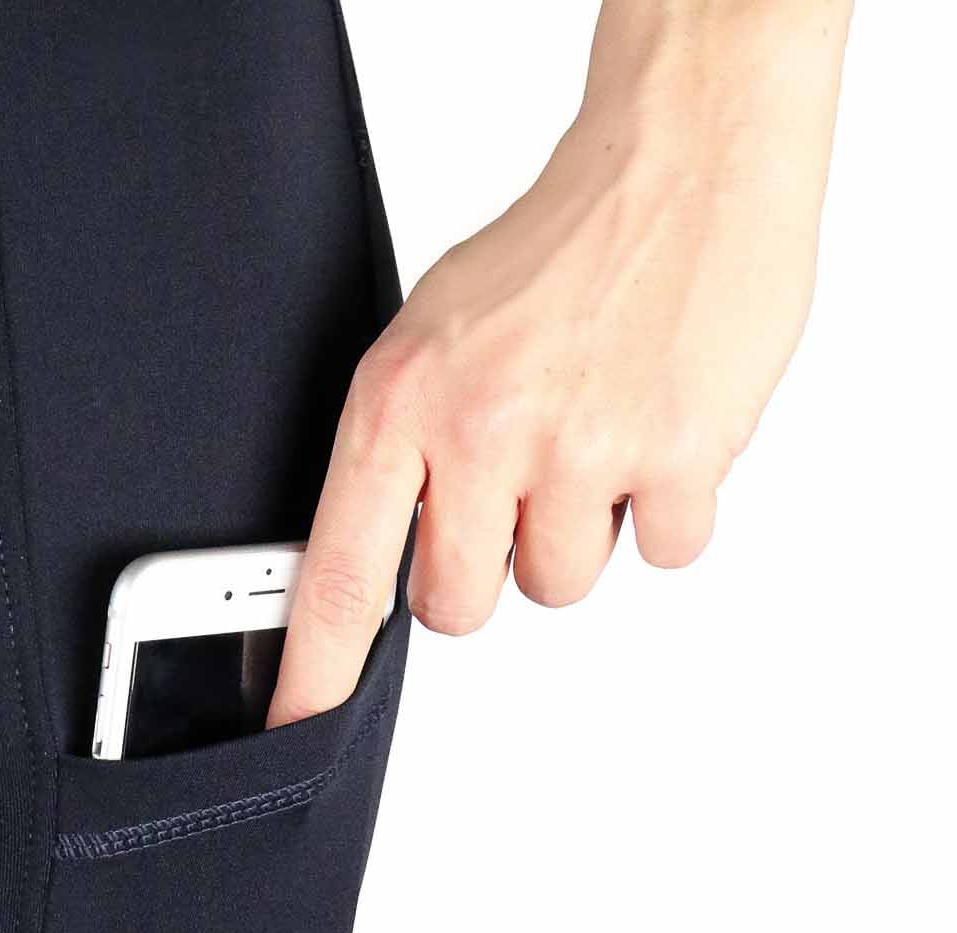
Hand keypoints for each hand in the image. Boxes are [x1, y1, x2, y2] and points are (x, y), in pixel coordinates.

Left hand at [267, 0, 850, 726]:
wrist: (681, 161)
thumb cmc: (552, 252)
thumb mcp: (428, 340)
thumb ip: (401, 456)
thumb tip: (377, 567)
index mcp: (399, 405)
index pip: (339, 575)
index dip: (316, 670)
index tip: (293, 729)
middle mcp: (480, 433)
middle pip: (459, 606)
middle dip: (484, 567)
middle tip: (515, 484)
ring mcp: (579, 450)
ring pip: (559, 587)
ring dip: (578, 531)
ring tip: (590, 434)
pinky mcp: (676, 458)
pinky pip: (659, 553)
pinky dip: (662, 508)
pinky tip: (653, 429)